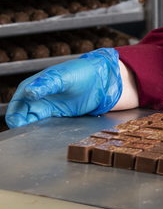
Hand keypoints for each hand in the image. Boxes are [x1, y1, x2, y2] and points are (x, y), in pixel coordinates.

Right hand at [5, 48, 122, 128]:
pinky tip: (48, 134)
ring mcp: (46, 107)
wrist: (101, 79)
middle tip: (30, 136)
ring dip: (32, 131)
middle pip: (20, 118)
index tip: (21, 126)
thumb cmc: (82, 71)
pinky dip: (43, 131)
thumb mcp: (64, 77)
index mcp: (31, 86)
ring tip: (39, 136)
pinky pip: (44, 126)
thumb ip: (46, 84)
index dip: (15, 118)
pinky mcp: (56, 115)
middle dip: (21, 128)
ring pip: (31, 124)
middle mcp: (35, 98)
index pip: (15, 107)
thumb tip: (28, 92)